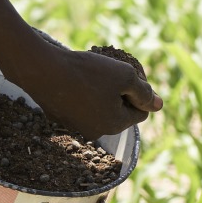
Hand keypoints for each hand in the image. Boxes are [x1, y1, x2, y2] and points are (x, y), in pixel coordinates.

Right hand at [2, 41, 160, 139]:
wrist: (43, 70)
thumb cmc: (87, 72)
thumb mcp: (125, 76)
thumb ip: (144, 92)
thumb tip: (158, 104)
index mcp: (115, 124)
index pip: (141, 113)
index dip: (139, 92)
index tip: (128, 75)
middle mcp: (97, 132)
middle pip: (120, 112)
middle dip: (120, 94)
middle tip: (110, 72)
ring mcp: (76, 127)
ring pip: (99, 109)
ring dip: (101, 93)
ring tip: (91, 74)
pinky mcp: (60, 117)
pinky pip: (80, 106)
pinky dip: (82, 94)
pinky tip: (75, 78)